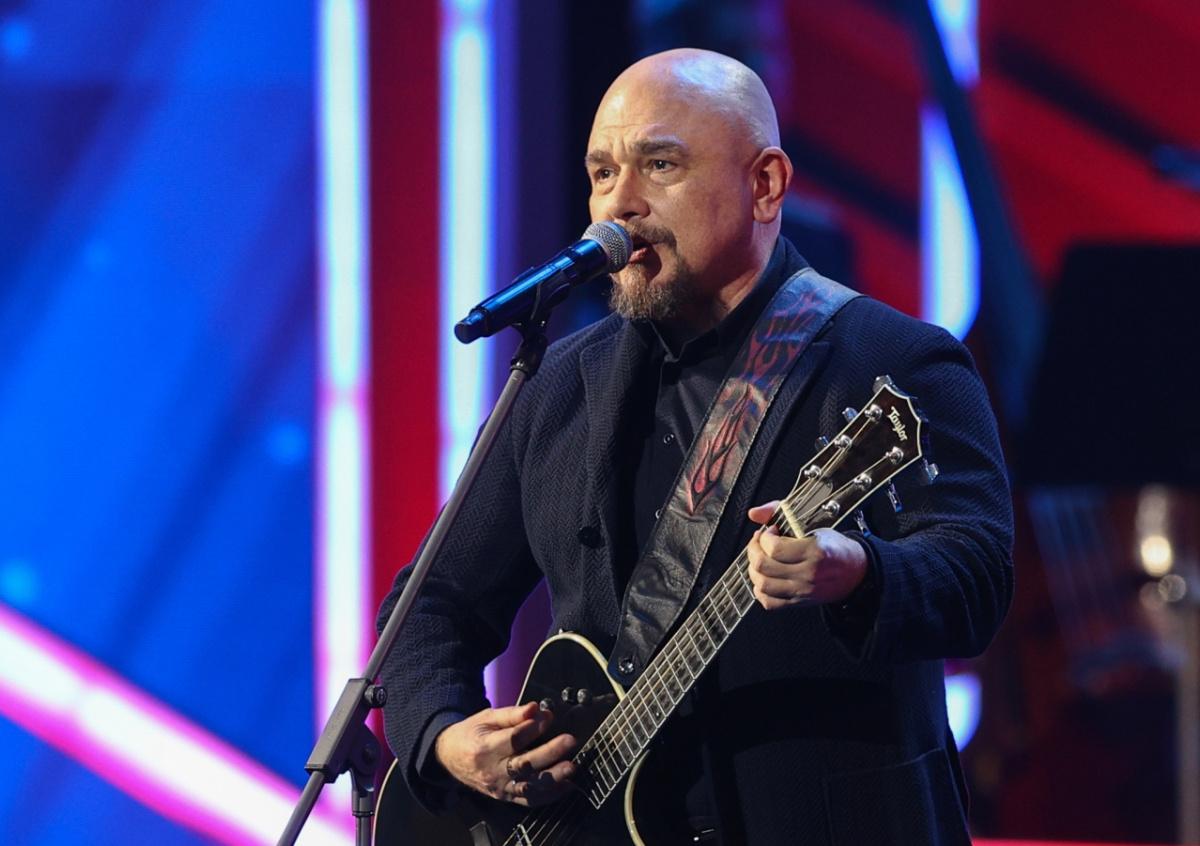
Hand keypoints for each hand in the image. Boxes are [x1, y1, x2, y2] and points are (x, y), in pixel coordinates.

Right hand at [434, 702, 576, 805]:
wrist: (449, 756)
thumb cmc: (470, 734)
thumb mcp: (486, 717)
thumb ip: (512, 714)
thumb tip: (534, 708)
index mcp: (485, 748)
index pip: (513, 740)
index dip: (533, 728)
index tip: (548, 716)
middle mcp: (492, 771)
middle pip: (524, 764)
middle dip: (549, 752)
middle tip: (569, 741)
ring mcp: (499, 787)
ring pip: (529, 786)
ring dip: (553, 778)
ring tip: (571, 768)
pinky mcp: (505, 797)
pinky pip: (529, 801)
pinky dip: (549, 796)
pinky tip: (566, 786)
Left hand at [746, 500, 867, 609]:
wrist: (856, 572)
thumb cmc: (836, 548)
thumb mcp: (815, 523)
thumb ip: (781, 512)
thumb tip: (754, 513)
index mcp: (815, 552)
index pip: (775, 548)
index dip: (764, 537)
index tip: (769, 531)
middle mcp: (808, 574)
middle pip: (764, 566)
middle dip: (753, 550)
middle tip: (759, 542)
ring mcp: (803, 590)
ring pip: (763, 585)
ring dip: (753, 570)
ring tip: (759, 559)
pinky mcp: (800, 602)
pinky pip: (770, 603)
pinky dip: (760, 591)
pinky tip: (763, 579)